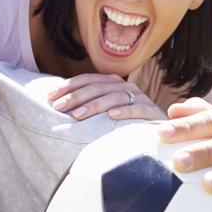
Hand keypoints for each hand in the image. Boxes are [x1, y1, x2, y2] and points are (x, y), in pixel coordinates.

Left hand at [49, 74, 165, 120]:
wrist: (161, 132)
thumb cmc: (128, 123)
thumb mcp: (107, 112)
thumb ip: (89, 106)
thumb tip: (59, 106)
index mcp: (113, 83)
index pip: (88, 80)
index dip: (68, 86)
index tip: (50, 96)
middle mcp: (125, 87)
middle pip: (97, 87)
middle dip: (75, 97)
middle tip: (58, 108)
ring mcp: (140, 98)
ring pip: (114, 96)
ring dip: (94, 105)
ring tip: (77, 116)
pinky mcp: (152, 111)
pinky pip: (137, 109)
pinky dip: (125, 110)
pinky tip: (112, 116)